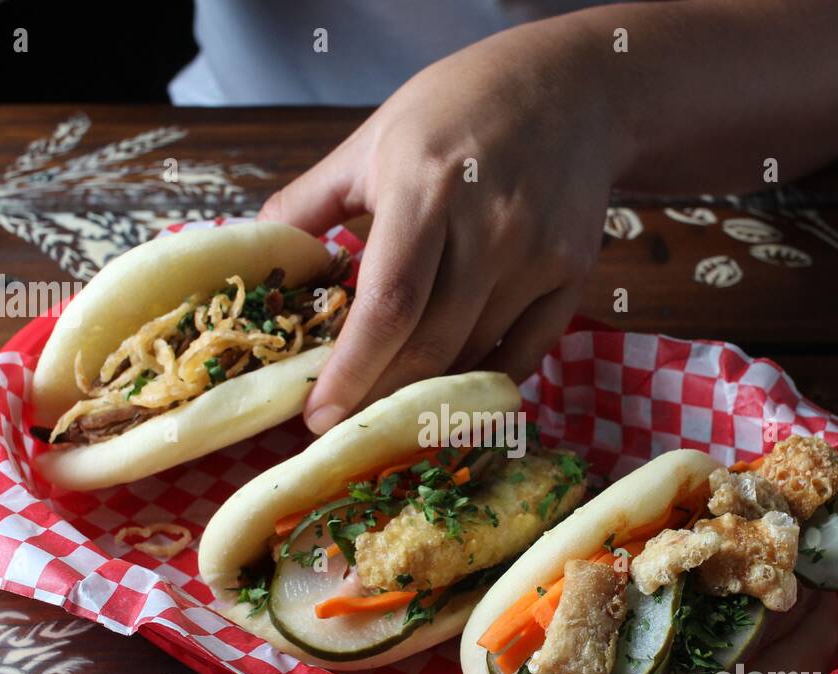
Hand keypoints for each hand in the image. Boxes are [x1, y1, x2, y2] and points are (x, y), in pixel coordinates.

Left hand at [259, 18, 623, 433]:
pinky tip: (451, 383)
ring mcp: (537, 254)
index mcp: (424, 188)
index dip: (351, 370)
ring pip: (474, 354)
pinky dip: (483, 377)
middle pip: (431, 343)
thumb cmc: (458, 108)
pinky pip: (524, 352)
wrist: (571, 89)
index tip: (316, 415)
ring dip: (427, 388)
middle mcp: (488, 227)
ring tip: (389, 399)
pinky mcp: (572, 273)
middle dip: (380, 395)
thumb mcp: (373, 138)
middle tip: (344, 420)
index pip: (387, 303)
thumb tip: (265, 256)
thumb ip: (311, 200)